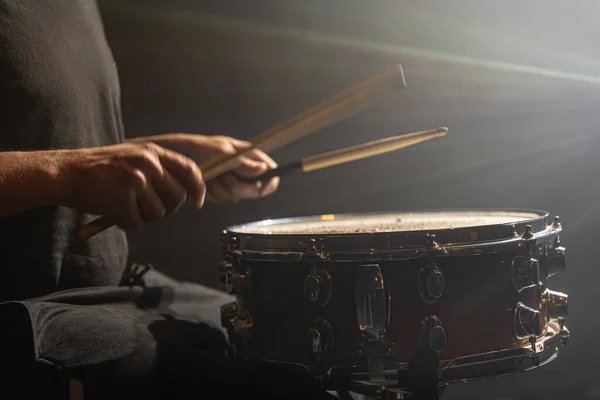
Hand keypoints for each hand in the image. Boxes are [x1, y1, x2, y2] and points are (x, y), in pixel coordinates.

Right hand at [65, 142, 205, 229]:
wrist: (67, 172)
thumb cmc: (102, 169)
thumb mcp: (134, 157)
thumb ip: (159, 169)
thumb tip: (187, 192)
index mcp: (153, 153)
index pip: (190, 170)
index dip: (198, 188)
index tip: (197, 202)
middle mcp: (148, 164)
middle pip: (178, 197)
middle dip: (169, 209)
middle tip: (150, 209)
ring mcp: (135, 181)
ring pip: (159, 213)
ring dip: (145, 217)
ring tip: (127, 208)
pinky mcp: (122, 199)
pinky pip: (137, 222)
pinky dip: (127, 223)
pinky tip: (115, 214)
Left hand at [131, 134, 279, 204]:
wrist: (167, 160)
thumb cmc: (194, 149)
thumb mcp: (219, 153)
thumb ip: (242, 163)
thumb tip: (264, 169)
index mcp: (243, 153)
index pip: (266, 167)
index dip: (269, 178)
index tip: (267, 185)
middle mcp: (239, 167)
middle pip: (253, 186)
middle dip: (239, 186)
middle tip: (225, 180)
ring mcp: (228, 179)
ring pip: (237, 195)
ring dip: (222, 190)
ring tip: (209, 180)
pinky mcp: (217, 189)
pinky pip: (223, 199)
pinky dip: (213, 194)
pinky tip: (204, 185)